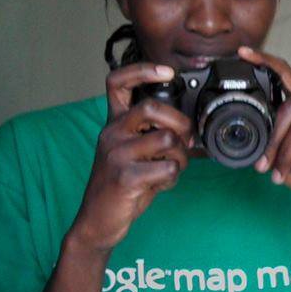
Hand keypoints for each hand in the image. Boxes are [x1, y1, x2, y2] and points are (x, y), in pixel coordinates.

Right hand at [67, 61, 189, 250]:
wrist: (97, 221)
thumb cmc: (120, 186)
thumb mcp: (132, 154)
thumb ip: (154, 137)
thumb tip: (192, 131)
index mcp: (113, 124)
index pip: (117, 82)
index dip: (142, 70)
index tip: (167, 72)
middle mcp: (111, 134)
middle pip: (151, 107)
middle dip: (180, 123)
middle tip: (185, 140)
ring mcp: (117, 154)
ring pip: (166, 138)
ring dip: (181, 156)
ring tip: (172, 168)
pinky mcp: (125, 177)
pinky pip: (167, 167)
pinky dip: (173, 177)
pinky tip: (163, 183)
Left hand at [241, 46, 290, 225]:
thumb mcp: (281, 151)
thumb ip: (269, 137)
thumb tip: (244, 135)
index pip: (286, 74)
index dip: (266, 61)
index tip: (245, 53)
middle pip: (290, 108)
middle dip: (273, 139)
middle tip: (264, 163)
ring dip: (284, 156)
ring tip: (279, 173)